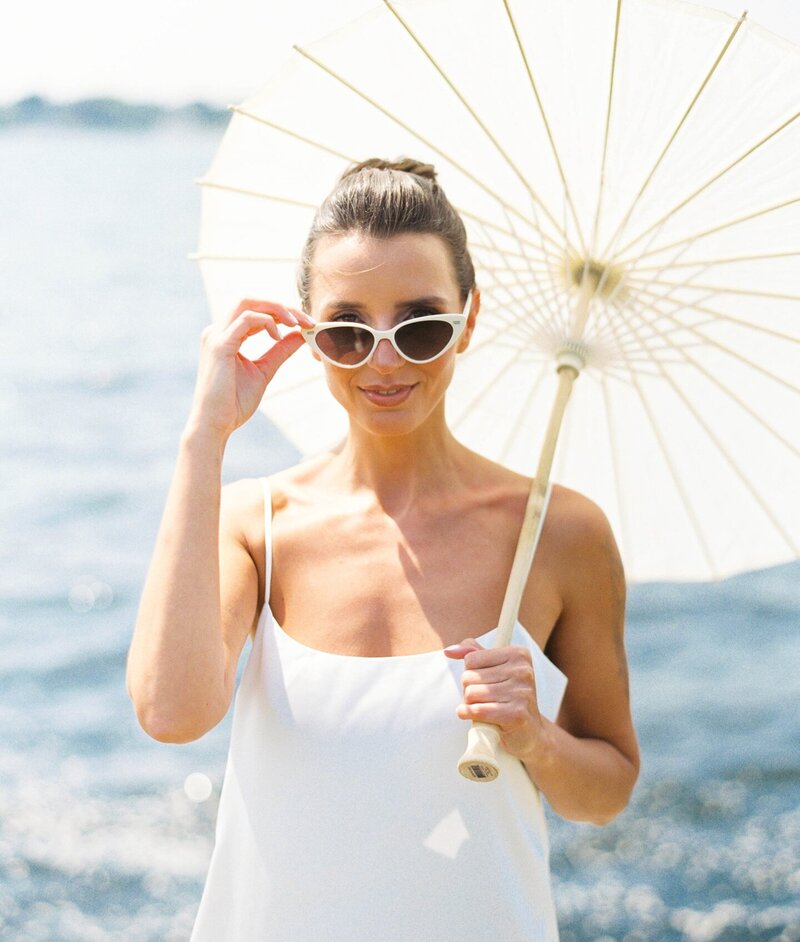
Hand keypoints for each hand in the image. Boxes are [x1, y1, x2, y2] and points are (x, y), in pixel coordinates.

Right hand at [188, 299, 314, 438]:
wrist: (215, 424)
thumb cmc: (234, 402)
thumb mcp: (264, 371)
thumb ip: (280, 351)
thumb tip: (300, 335)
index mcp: (226, 335)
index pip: (255, 310)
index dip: (282, 312)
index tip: (306, 324)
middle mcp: (218, 331)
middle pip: (252, 300)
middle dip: (282, 306)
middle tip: (307, 320)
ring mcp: (216, 336)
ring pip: (248, 303)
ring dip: (277, 309)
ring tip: (297, 324)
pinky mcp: (219, 346)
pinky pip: (246, 320)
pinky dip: (267, 322)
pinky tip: (279, 336)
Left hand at [444, 638, 546, 762]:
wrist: (531, 731)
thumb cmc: (508, 696)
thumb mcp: (494, 668)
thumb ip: (473, 653)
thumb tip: (449, 651)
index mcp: (518, 654)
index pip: (471, 658)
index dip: (471, 673)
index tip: (485, 682)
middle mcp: (523, 671)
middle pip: (468, 676)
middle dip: (470, 690)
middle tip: (484, 699)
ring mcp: (521, 693)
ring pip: (470, 693)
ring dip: (470, 704)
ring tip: (484, 707)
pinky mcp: (516, 714)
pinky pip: (477, 710)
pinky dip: (468, 714)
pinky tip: (472, 716)